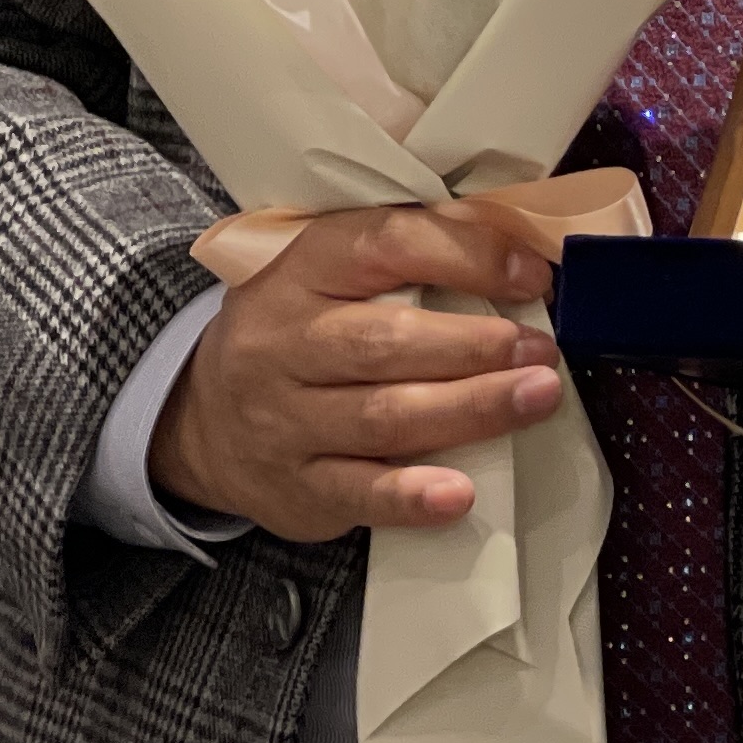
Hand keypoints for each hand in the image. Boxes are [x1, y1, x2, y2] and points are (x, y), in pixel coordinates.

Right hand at [149, 201, 568, 540]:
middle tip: (543, 350)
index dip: (465, 256)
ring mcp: (285, 422)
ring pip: (382, 418)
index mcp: (303, 268)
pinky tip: (459, 494)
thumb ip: (409, 252)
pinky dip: (410, 496)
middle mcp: (285, 343)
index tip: (531, 273)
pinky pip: (357, 494)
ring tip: (536, 398)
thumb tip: (515, 249)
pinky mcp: (296, 489)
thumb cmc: (298, 329)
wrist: (199, 418)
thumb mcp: (329, 270)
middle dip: (475, 345)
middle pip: (386, 342)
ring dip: (469, 410)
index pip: (387, 246)